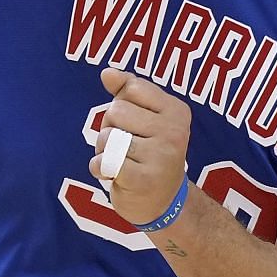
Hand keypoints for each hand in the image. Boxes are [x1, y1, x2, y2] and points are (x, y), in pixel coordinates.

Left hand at [88, 69, 192, 227]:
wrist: (162, 203)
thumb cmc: (148, 153)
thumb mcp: (143, 117)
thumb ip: (127, 89)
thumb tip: (107, 72)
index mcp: (177, 110)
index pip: (130, 88)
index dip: (122, 105)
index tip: (136, 125)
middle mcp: (175, 132)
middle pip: (116, 110)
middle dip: (111, 128)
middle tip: (127, 148)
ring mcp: (161, 157)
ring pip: (107, 136)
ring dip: (103, 150)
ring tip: (122, 162)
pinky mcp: (143, 180)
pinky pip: (103, 161)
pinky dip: (99, 168)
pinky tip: (113, 175)